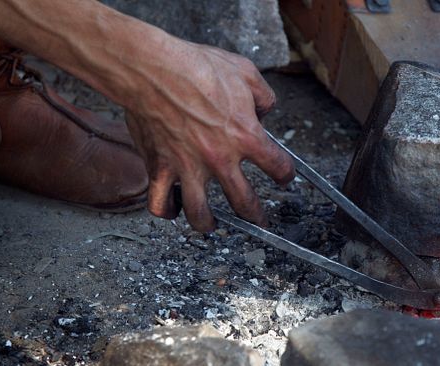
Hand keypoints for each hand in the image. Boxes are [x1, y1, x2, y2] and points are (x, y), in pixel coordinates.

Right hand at [124, 37, 294, 231]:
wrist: (154, 69)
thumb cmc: (197, 66)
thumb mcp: (244, 72)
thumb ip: (263, 95)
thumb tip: (266, 109)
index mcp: (245, 136)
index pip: (278, 166)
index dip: (285, 174)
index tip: (284, 176)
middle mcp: (220, 159)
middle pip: (244, 203)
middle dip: (256, 216)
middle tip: (258, 220)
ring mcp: (188, 167)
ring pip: (200, 214)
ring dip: (208, 223)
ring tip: (211, 224)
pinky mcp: (160, 168)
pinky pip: (160, 202)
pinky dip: (165, 210)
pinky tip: (171, 209)